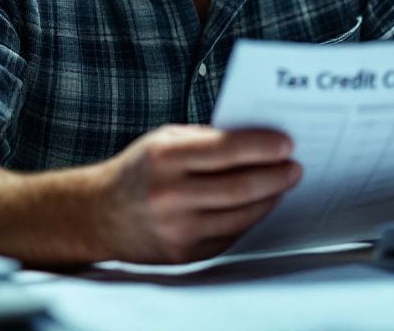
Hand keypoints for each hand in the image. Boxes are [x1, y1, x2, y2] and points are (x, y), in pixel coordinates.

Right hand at [94, 124, 300, 262]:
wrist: (98, 215)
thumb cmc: (139, 170)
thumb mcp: (163, 140)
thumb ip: (207, 140)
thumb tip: (259, 141)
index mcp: (164, 158)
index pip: (226, 150)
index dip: (262, 147)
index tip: (287, 144)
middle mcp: (170, 196)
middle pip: (240, 188)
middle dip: (275, 176)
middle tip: (295, 167)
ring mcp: (177, 229)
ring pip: (241, 215)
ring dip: (270, 198)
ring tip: (283, 183)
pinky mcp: (184, 254)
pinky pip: (230, 235)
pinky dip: (250, 218)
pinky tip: (259, 204)